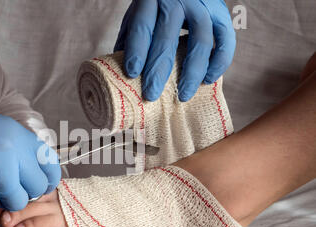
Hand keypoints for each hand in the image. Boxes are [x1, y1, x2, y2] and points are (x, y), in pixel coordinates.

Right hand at [0, 83, 60, 217]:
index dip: (47, 180)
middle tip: (5, 189)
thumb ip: (15, 148)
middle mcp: (11, 151)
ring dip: (1, 201)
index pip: (50, 164)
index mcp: (17, 134)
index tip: (38, 186)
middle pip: (37, 189)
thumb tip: (29, 173)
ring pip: (16, 203)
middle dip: (22, 193)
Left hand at [114, 0, 235, 101]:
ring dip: (192, 72)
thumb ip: (131, 39)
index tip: (132, 74)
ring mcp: (202, 6)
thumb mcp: (138, 14)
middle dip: (158, 70)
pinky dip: (219, 62)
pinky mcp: (221, 14)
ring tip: (182, 95)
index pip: (142, 26)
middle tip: (151, 95)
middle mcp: (178, 0)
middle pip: (168, 38)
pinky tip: (208, 80)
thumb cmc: (156, 6)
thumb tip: (121, 75)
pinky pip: (226, 40)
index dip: (137, 50)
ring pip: (201, 41)